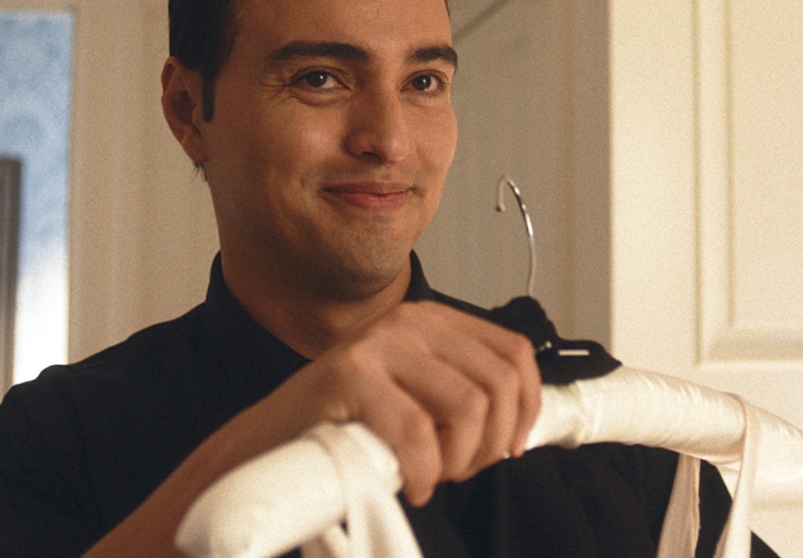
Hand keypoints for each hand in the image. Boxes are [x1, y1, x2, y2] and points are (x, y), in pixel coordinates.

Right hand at [261, 300, 541, 505]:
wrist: (275, 436)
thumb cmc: (348, 421)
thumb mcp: (415, 393)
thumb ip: (459, 392)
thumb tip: (520, 424)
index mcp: (431, 320)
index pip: (514, 352)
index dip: (527, 405)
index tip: (512, 444)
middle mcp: (409, 321)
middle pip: (497, 383)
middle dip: (489, 443)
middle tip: (458, 468)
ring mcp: (379, 343)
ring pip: (468, 407)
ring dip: (457, 459)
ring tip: (430, 473)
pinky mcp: (352, 373)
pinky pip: (418, 433)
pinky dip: (422, 472)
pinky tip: (408, 482)